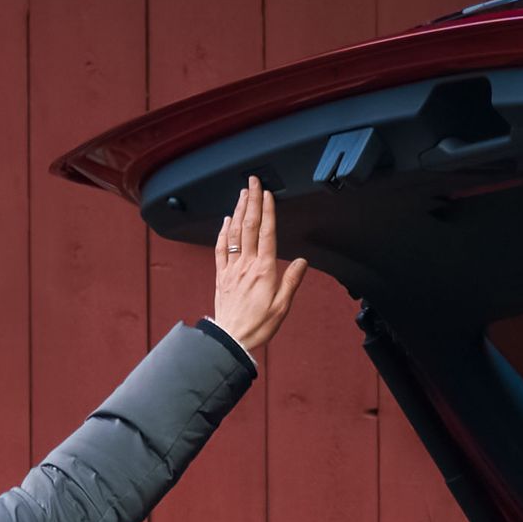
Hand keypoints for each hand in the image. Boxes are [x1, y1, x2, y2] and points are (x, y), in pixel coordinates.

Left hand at [207, 175, 307, 354]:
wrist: (231, 338)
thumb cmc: (258, 325)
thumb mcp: (282, 306)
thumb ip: (292, 281)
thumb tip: (301, 261)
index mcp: (264, 270)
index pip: (266, 233)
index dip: (267, 211)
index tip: (268, 194)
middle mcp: (246, 265)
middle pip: (249, 226)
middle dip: (251, 201)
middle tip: (253, 182)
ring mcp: (231, 268)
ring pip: (234, 232)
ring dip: (238, 210)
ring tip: (242, 194)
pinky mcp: (221, 275)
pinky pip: (221, 248)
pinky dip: (223, 231)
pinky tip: (226, 220)